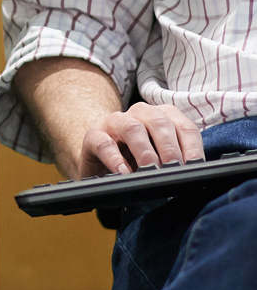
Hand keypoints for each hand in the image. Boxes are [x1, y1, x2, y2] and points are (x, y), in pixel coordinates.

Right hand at [78, 101, 203, 176]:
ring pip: (132, 128)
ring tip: (151, 169)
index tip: (195, 166)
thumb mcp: (162, 160)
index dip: (191, 146)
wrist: (101, 166)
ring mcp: (114, 122)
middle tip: (174, 168)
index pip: (184, 126)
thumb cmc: (137, 162)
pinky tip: (124, 172)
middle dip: (169, 147)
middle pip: (159, 122)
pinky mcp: (93, 136)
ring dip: (144, 150)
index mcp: (162, 117)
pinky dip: (115, 159)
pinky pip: (104, 143)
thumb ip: (178, 161)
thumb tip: (196, 174)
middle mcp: (139, 114)